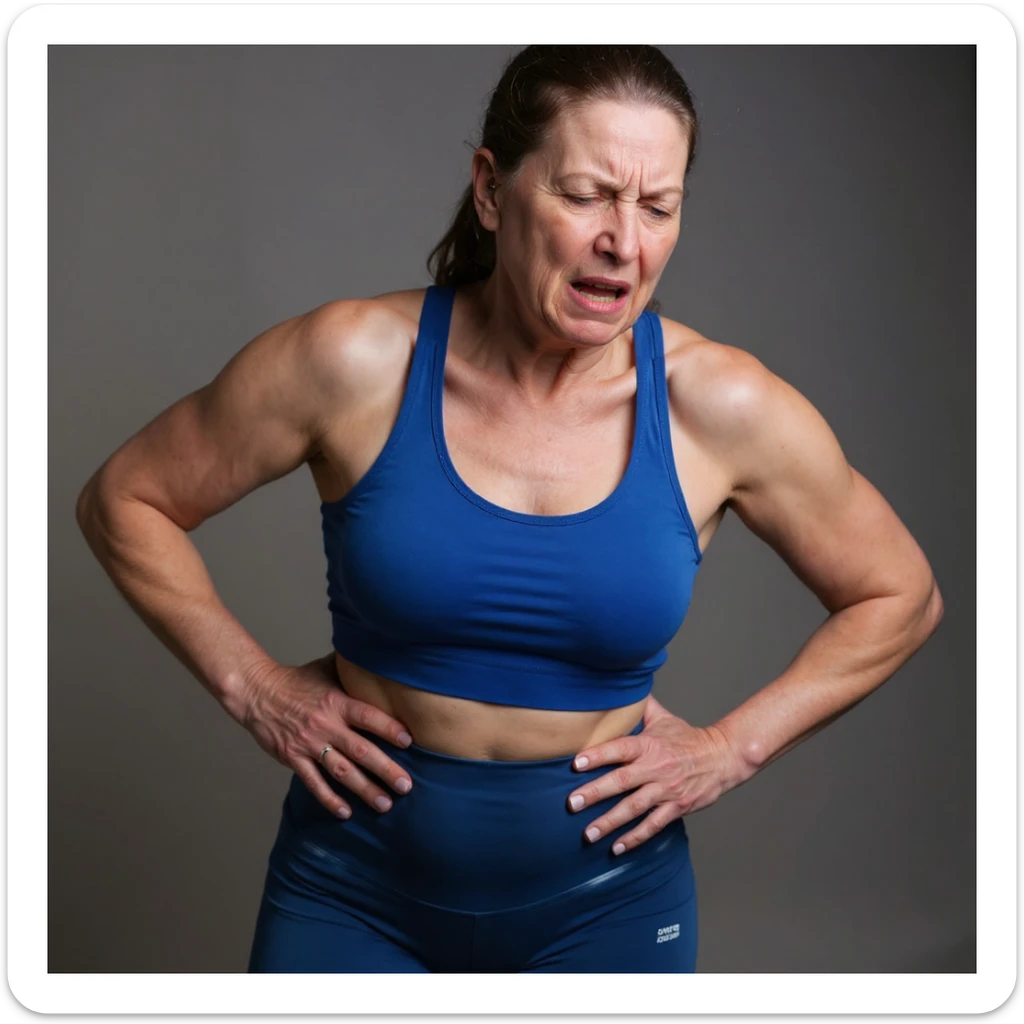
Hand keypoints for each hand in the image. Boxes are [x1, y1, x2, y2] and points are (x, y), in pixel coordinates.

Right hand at [237, 653, 414, 818]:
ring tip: (385, 804)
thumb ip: (351, 669)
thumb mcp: (326, 668)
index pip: (368, 716)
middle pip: (360, 751)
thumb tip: (380, 657)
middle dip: (385, 770)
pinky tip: (346, 812)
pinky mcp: (293, 758)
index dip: (389, 728)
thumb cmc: (297, 680)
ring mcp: (309, 744)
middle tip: (406, 785)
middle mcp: (326, 725)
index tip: (409, 741)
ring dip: (364, 789)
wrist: (257, 692)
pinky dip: (330, 799)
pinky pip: (314, 783)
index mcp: (336, 702)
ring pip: (342, 772)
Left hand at [566, 694, 748, 855]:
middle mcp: (656, 768)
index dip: (598, 755)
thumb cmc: (688, 738)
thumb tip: (621, 688)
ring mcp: (666, 790)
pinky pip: (653, 825)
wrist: (722, 757)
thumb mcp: (664, 718)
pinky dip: (635, 837)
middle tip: (571, 803)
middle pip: (622, 781)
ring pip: (634, 808)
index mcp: (650, 745)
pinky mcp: (676, 807)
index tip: (575, 764)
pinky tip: (616, 847)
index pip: (620, 748)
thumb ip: (640, 707)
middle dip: (595, 793)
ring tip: (588, 833)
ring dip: (610, 822)